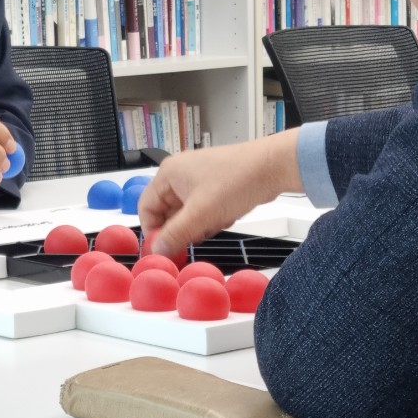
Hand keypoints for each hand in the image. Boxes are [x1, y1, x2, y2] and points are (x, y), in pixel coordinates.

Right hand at [138, 129, 303, 256]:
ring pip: (186, 213)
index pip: (146, 207)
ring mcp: (197, 178)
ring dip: (199, 224)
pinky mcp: (213, 184)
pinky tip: (226, 216)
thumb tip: (156, 250)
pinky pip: (202, 209)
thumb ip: (175, 235)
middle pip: (167, 211)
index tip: (165, 249)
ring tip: (217, 221)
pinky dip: (211, 218)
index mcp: (168, 174)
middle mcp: (179, 173)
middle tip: (197, 237)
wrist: (272, 167)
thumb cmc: (235, 181)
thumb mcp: (201, 214)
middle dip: (182, 228)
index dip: (153, 231)